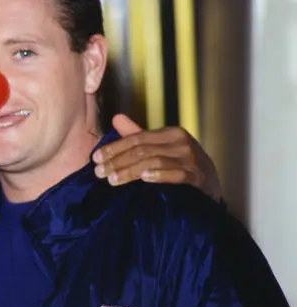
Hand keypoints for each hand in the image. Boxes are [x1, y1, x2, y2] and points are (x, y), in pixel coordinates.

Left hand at [92, 114, 221, 200]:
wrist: (212, 189)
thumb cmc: (181, 167)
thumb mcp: (160, 149)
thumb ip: (138, 135)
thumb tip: (116, 118)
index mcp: (171, 133)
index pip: (136, 138)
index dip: (114, 148)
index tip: (95, 158)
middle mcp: (182, 143)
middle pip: (142, 150)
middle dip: (117, 161)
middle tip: (99, 172)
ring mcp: (192, 160)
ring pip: (154, 162)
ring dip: (130, 171)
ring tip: (112, 180)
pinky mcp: (199, 177)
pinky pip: (177, 175)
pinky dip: (160, 175)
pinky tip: (144, 179)